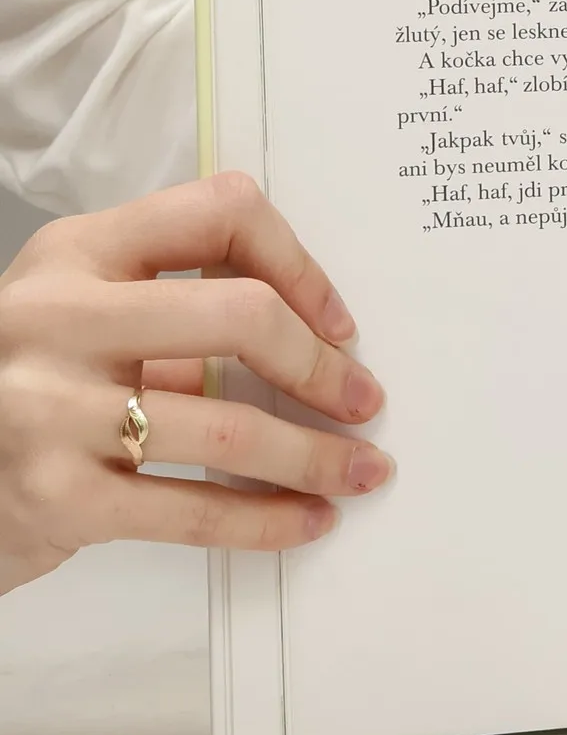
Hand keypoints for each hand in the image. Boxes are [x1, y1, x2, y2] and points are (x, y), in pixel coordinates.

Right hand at [0, 173, 391, 597]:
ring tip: (362, 470)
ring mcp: (51, 409)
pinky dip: (268, 520)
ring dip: (317, 456)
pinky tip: (309, 520)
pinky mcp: (57, 498)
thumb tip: (318, 342)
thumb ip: (172, 308)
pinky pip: (194, 512)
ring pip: (230, 427)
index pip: (218, 214)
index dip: (300, 265)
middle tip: (364, 401)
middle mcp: (58, 318)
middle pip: (241, 315)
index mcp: (77, 253)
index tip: (339, 323)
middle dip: (322, 366)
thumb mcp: (80, 317)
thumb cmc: (28, 387)